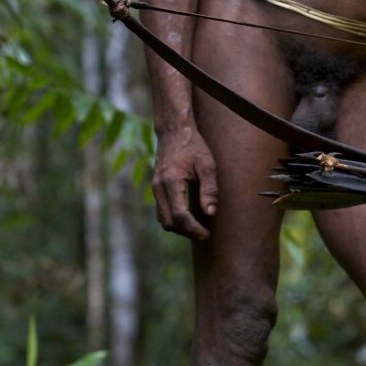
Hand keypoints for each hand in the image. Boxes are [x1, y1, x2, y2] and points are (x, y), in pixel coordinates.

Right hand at [151, 126, 218, 240]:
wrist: (174, 131)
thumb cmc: (193, 146)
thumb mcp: (207, 165)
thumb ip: (209, 190)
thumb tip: (210, 213)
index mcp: (171, 182)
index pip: (180, 215)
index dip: (193, 229)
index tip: (206, 234)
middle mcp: (159, 187)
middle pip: (169, 222)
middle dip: (186, 232)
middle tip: (204, 234)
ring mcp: (155, 188)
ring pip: (163, 219)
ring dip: (179, 228)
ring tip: (197, 228)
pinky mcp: (156, 188)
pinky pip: (162, 211)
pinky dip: (173, 219)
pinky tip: (188, 218)